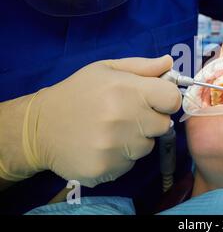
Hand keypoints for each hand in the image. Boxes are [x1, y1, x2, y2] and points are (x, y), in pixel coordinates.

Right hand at [1, 55, 180, 187]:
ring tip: (111, 131)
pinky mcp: (106, 169)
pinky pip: (130, 164)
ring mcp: (114, 147)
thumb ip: (142, 67)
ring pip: (147, 146)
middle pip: (164, 125)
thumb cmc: (78, 92)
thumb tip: (169, 63)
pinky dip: (121, 158)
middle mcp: (123, 118)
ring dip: (136, 140)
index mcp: (126, 89)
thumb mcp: (106, 69)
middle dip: (151, 120)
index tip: (155, 101)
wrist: (40, 127)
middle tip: (127, 116)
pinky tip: (102, 147)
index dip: (166, 100)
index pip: (172, 99)